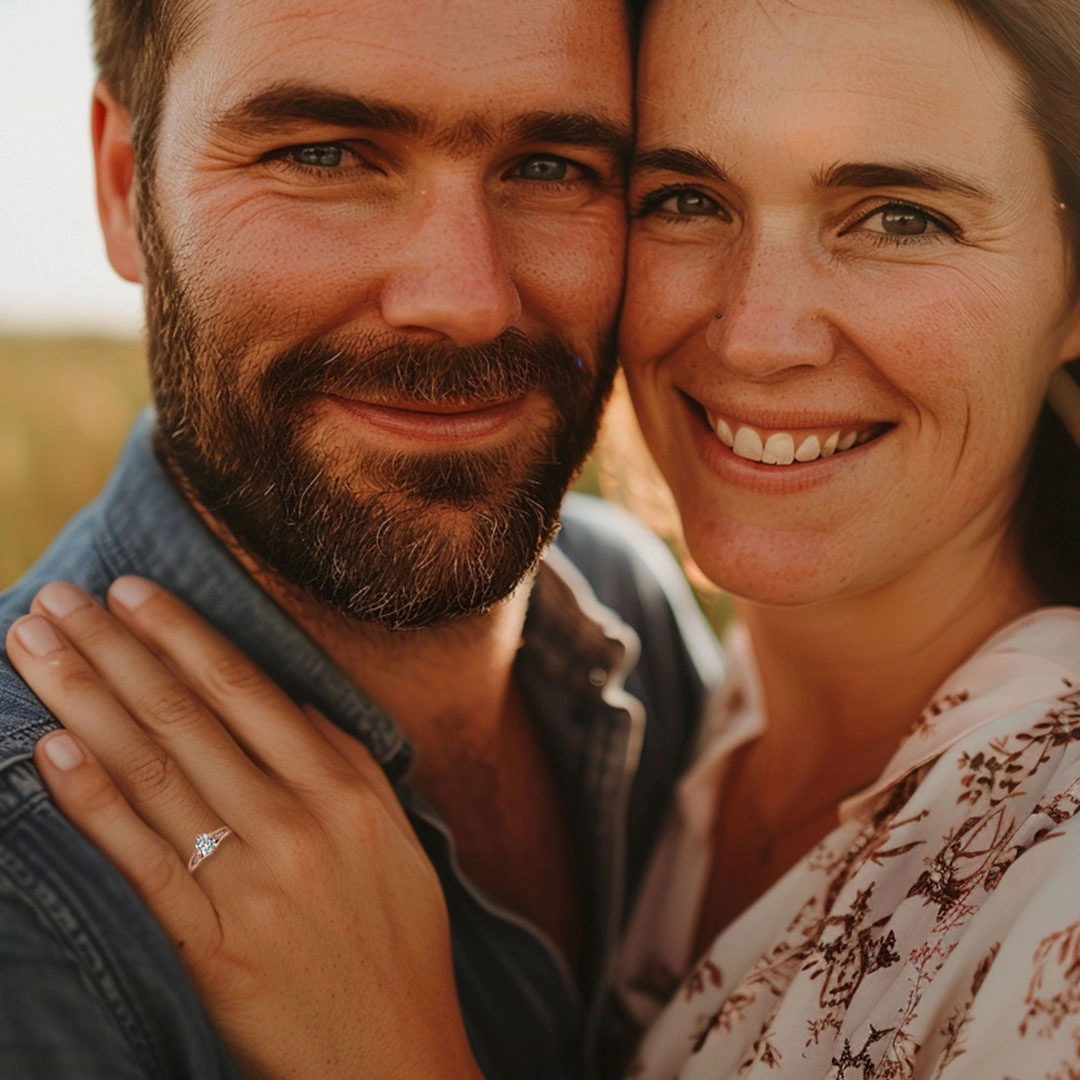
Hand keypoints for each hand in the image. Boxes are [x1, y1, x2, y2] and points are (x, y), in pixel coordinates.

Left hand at [6, 578, 482, 1079]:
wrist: (396, 1054)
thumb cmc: (396, 937)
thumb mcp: (392, 832)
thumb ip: (344, 759)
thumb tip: (288, 698)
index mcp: (344, 786)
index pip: (246, 689)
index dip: (180, 635)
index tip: (130, 591)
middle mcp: (297, 819)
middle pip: (187, 716)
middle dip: (115, 649)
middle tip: (59, 597)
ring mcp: (252, 879)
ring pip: (154, 771)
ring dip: (85, 701)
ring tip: (36, 648)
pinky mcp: (212, 942)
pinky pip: (142, 858)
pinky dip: (92, 801)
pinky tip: (51, 750)